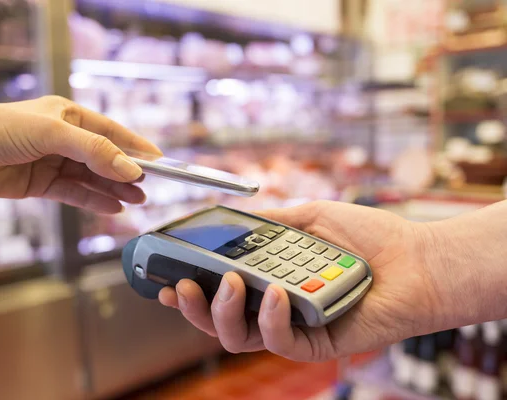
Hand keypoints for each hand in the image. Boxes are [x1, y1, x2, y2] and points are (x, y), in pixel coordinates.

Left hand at [0, 96, 161, 213]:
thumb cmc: (3, 129)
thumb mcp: (55, 134)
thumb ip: (95, 152)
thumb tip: (130, 170)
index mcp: (69, 116)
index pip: (112, 132)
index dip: (136, 146)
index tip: (159, 160)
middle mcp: (65, 139)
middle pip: (105, 159)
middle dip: (127, 173)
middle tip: (149, 187)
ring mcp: (55, 162)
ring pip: (93, 179)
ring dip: (115, 189)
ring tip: (137, 200)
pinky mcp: (44, 184)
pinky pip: (76, 194)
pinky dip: (94, 202)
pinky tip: (113, 208)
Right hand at [159, 201, 439, 361]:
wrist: (416, 258)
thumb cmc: (367, 236)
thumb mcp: (311, 216)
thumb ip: (271, 220)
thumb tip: (232, 218)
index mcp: (268, 280)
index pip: (218, 292)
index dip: (188, 291)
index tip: (164, 279)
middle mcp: (274, 307)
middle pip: (218, 321)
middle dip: (193, 308)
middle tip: (183, 285)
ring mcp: (292, 327)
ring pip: (238, 339)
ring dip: (223, 313)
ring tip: (231, 282)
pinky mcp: (314, 343)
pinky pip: (279, 341)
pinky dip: (270, 318)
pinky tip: (276, 293)